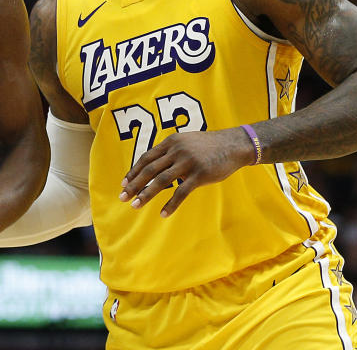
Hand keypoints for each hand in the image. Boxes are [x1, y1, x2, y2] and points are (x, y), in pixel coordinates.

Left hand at [119, 127, 254, 217]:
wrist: (234, 145)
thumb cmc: (209, 146)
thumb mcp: (186, 143)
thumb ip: (171, 153)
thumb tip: (154, 169)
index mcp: (171, 143)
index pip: (146, 158)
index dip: (134, 171)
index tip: (124, 183)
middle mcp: (176, 150)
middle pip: (149, 169)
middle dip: (134, 184)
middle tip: (122, 197)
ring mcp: (187, 162)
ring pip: (161, 181)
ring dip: (146, 195)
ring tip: (135, 206)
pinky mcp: (199, 174)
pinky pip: (181, 192)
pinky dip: (170, 204)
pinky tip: (162, 213)